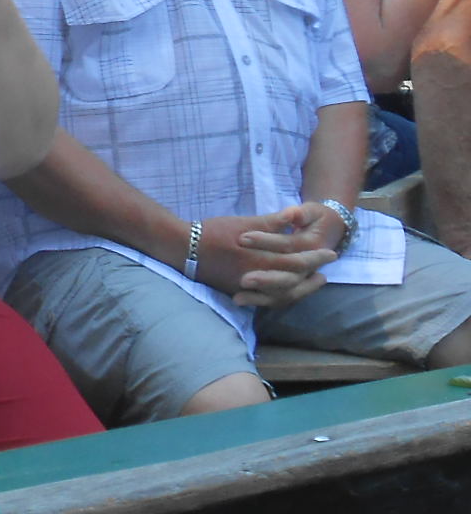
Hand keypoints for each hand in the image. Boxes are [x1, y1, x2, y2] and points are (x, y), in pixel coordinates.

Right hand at [196, 209, 335, 308]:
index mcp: (262, 258)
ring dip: (301, 288)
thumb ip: (272, 222)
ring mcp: (248, 288)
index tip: (330, 254)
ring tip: (313, 281)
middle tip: (326, 269)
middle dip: (312, 273)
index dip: (315, 257)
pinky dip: (281, 295)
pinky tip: (288, 290)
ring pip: (282, 294)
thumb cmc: (214, 232)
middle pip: (294, 279)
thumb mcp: (244, 224)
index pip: (297, 260)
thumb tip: (295, 214)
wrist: (183, 248)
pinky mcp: (239, 291)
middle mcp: (258, 277)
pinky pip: (267, 299)